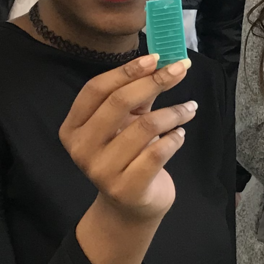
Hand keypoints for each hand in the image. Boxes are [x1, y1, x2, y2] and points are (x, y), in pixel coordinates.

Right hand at [60, 54, 195, 263]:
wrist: (130, 206)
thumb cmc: (127, 155)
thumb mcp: (125, 123)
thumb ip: (137, 96)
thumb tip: (163, 61)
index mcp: (74, 128)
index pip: (96, 89)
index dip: (127, 70)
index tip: (156, 57)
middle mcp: (82, 149)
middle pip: (119, 103)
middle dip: (155, 81)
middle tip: (180, 69)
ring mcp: (102, 171)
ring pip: (145, 126)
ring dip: (174, 112)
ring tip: (189, 108)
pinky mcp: (127, 188)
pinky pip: (157, 152)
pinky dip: (175, 138)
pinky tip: (181, 134)